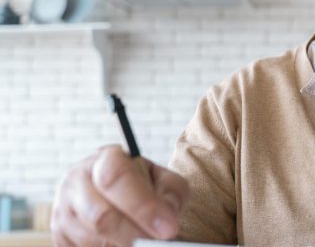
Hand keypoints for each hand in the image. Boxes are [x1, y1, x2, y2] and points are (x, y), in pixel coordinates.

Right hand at [52, 145, 190, 246]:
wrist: (118, 195)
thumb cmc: (144, 186)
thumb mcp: (164, 180)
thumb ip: (171, 193)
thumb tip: (166, 219)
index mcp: (104, 159)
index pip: (116, 179)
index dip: (143, 207)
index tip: (167, 228)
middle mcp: (76, 181)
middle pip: (101, 216)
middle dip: (134, 234)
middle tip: (158, 244)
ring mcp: (62, 210)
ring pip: (91, 239)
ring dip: (122, 245)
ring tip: (143, 242)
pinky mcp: (59, 235)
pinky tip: (122, 243)